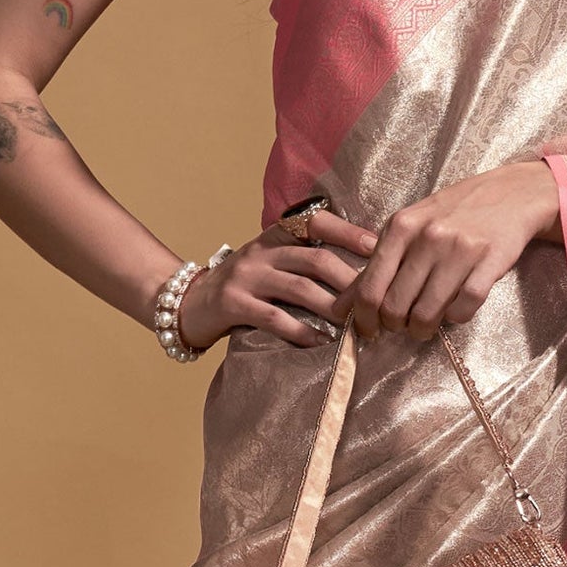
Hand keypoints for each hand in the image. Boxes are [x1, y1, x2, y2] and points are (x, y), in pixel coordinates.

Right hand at [176, 209, 377, 350]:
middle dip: (350, 281)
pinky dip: (302, 332)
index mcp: (274, 237)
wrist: (190, 303)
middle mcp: (261, 252)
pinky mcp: (234, 304)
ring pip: (300, 289)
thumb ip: (303, 260)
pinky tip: (322, 344)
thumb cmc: (244, 287)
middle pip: (315, 259)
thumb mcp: (270, 262)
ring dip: (333, 308)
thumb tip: (360, 273)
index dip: (347, 232)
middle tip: (376, 301)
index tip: (377, 247)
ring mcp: (246, 277)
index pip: (315, 223)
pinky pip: (275, 318)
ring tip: (356, 325)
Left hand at [347, 159, 560, 341]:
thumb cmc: (453, 213)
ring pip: (427, 314)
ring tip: (427, 324)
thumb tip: (342, 306)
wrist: (510, 194)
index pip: (370, 288)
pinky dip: (456, 318)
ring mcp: (459, 250)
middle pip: (396, 307)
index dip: (365, 320)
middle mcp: (427, 237)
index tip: (371, 332)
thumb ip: (377, 264)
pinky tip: (455, 309)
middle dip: (396, 327)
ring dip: (424, 329)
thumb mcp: (409, 227)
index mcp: (401, 227)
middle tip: (404, 326)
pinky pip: (463, 309)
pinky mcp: (489, 263)